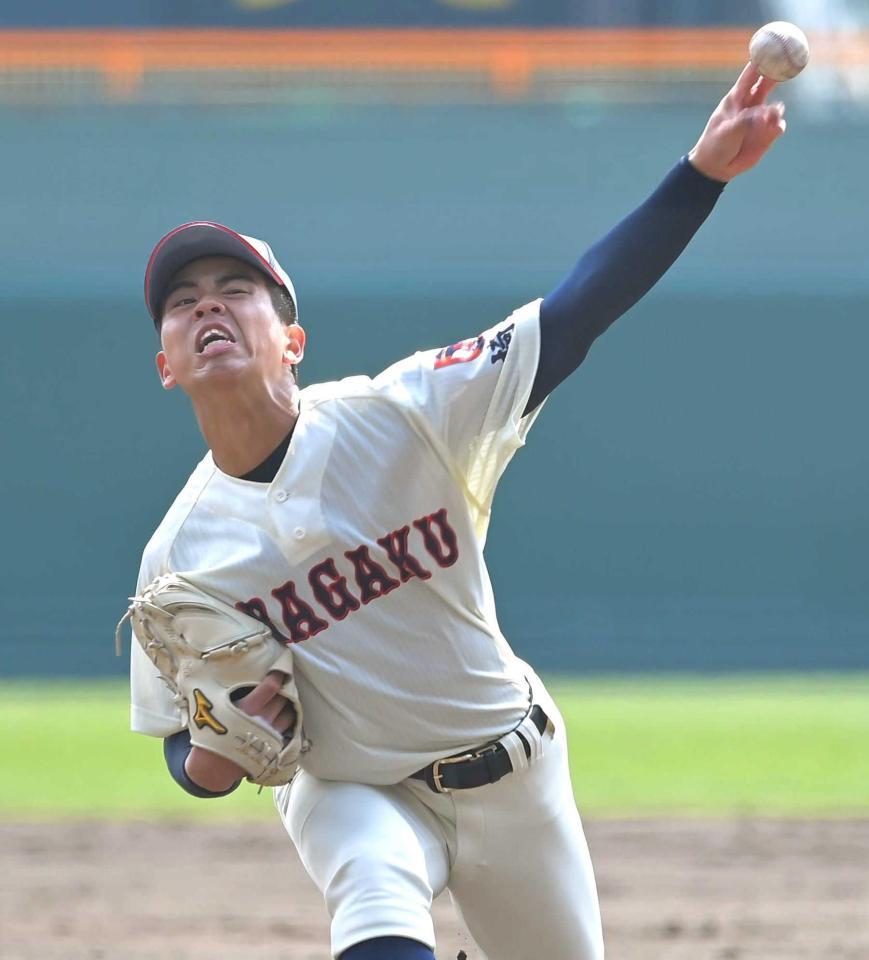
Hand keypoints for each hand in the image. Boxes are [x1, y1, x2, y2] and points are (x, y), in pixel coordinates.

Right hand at [185, 670, 295, 791]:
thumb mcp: (217, 707)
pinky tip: (284, 715)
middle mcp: (263, 720)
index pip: (271, 686)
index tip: (280, 669)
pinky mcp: (276, 746)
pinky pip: (289, 729)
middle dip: (283, 689)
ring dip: (288, 704)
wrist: (214, 764)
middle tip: (281, 682)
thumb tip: (236, 672)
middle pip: (283, 698)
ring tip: (283, 699)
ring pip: (290, 713)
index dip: (278, 676)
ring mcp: (271, 735)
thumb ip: (229, 691)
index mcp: (248, 709)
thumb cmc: (213, 731)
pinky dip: (288, 720)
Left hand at [688, 62, 785, 182]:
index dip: (763, 58)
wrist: (716, 168)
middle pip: (769, 82)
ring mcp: (760, 118)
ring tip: (768, 120)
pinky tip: (771, 131)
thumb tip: (770, 112)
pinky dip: (777, 127)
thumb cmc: (715, 145)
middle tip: (792, 62)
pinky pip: (778, 125)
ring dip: (775, 112)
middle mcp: (751, 104)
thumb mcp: (727, 131)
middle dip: (780, 71)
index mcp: (737, 98)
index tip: (774, 44)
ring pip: (776, 107)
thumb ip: (747, 120)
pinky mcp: (766, 133)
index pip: (752, 73)